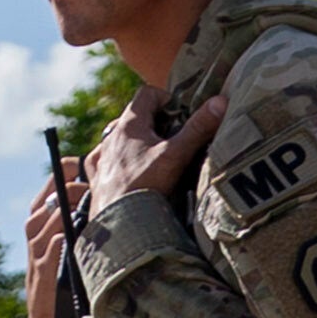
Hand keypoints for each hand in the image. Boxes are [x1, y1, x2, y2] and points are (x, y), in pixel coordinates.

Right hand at [19, 166, 83, 317]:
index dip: (62, 174)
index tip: (80, 162)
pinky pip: (47, 257)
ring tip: (83, 203)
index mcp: (42, 226)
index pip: (48, 190)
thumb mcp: (74, 247)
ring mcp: (35, 260)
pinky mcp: (41, 282)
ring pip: (43, 227)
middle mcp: (34, 239)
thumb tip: (115, 194)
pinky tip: (70, 236)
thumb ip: (85, 222)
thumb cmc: (71, 279)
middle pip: (44, 205)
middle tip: (88, 184)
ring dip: (63, 213)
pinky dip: (57, 245)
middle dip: (66, 190)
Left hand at [85, 93, 220, 224]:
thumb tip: (220, 101)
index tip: (181, 116)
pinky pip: (104, 160)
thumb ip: (198, 128)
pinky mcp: (95, 177)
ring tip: (154, 160)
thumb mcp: (176, 155)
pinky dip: (117, 162)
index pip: (147, 94)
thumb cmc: (145, 185)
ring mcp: (101, 156)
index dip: (167, 100)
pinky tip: (129, 174)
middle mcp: (111, 136)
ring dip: (135, 143)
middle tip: (173, 141)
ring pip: (119, 139)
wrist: (118, 223)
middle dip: (154, 124)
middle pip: (134, 117)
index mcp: (129, 124)